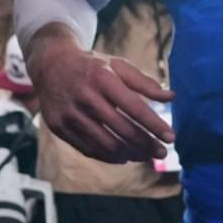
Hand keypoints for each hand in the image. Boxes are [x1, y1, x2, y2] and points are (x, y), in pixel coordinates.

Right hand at [28, 25, 175, 163]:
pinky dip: (108, 157)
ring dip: (130, 153)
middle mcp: (86, 97)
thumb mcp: (118, 65)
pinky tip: (123, 157)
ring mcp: (70, 114)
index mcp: (104, 79)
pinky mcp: (58, 127)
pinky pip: (88, 149)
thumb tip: (171, 97)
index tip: (171, 138)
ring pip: (105, 144)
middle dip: (146, 144)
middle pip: (122, 129)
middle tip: (161, 152)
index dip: (154, 125)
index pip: (135, 108)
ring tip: (144, 155)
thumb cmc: (92, 66)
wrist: (50, 64)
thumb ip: (144, 82)